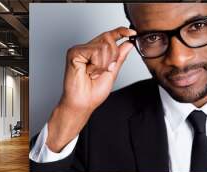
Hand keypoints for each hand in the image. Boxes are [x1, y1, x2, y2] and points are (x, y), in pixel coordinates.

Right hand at [46, 27, 135, 151]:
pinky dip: (97, 65)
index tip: (132, 32)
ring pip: (103, 46)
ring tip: (94, 74)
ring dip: (104, 64)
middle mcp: (87, 48)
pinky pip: (95, 52)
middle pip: (109, 39)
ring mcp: (80, 49)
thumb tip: (128, 44)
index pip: (109, 36)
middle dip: (113, 57)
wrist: (83, 103)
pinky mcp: (74, 52)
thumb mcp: (112, 73)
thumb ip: (119, 57)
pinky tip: (89, 72)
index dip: (120, 32)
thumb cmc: (93, 92)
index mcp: (95, 52)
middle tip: (106, 70)